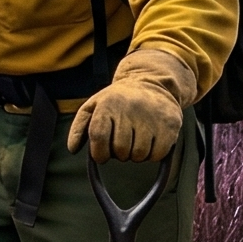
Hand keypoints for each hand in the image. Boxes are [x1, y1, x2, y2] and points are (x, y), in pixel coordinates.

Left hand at [68, 46, 194, 164]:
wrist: (153, 84)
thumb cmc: (118, 100)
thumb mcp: (94, 105)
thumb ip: (79, 127)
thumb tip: (72, 149)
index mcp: (108, 104)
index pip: (98, 136)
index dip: (98, 152)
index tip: (101, 156)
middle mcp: (130, 109)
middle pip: (120, 149)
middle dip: (118, 154)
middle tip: (121, 145)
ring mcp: (151, 117)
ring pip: (139, 154)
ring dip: (135, 156)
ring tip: (135, 141)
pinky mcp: (170, 125)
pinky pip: (157, 155)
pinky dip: (152, 155)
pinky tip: (149, 142)